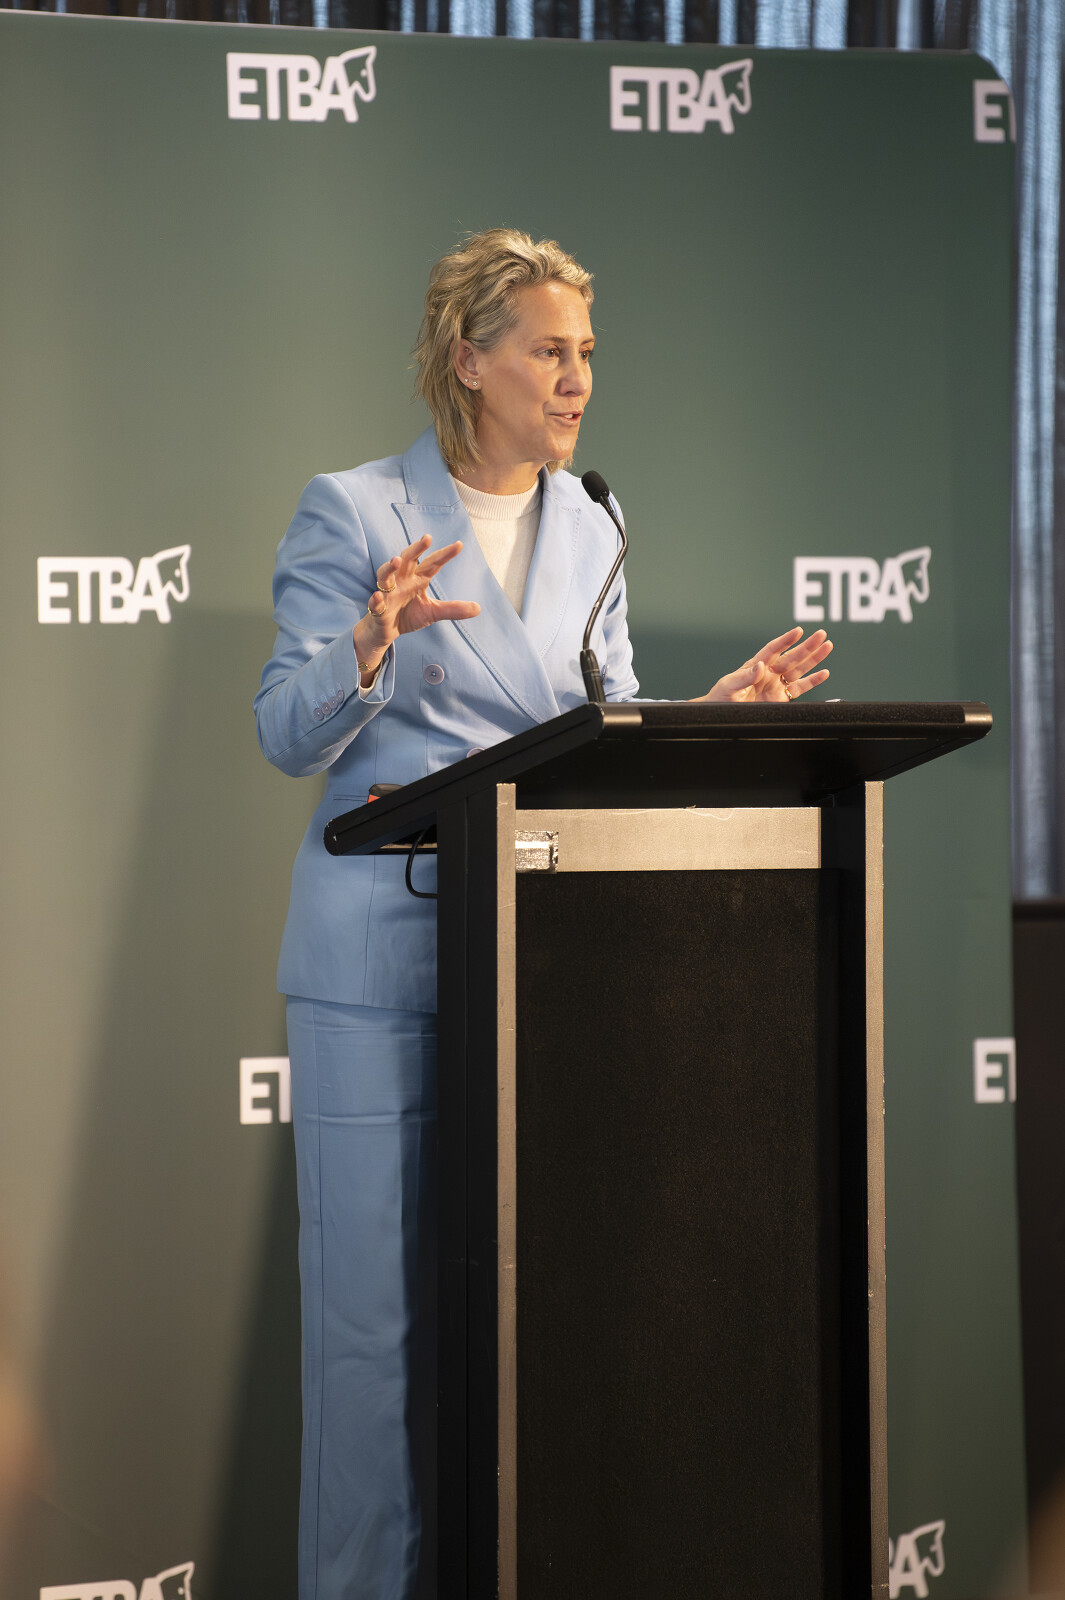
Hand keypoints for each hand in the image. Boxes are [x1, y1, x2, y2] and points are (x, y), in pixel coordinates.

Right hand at [353, 535, 479, 682]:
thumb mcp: (433, 612)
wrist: (387, 630)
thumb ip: (453, 609)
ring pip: (386, 576)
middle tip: (427, 538)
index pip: (433, 564)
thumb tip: (478, 608)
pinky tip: (378, 597)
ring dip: (389, 567)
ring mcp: (388, 593)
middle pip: (407, 560)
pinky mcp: (378, 608)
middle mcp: (402, 581)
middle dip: (416, 549)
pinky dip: (376, 599)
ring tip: (396, 561)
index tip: (459, 545)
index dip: (445, 555)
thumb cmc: (409, 615)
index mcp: (417, 579)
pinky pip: (375, 602)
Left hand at [700, 626, 831, 702]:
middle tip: (821, 634)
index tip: (798, 631)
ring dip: (813, 659)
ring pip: (799, 669)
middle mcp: (768, 673)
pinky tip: (824, 672)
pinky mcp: (781, 699)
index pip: (773, 650)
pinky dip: (812, 681)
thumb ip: (745, 677)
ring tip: (828, 646)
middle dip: (807, 646)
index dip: (785, 640)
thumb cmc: (720, 697)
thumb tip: (761, 666)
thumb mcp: (729, 686)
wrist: (720, 715)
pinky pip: (800, 688)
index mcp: (755, 666)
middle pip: (791, 657)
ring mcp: (776, 685)